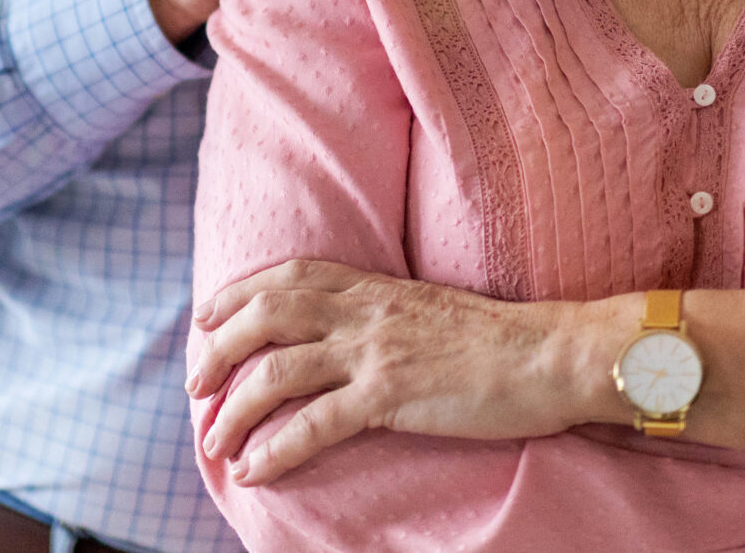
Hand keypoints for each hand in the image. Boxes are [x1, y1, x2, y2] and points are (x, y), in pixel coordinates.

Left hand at [186, 260, 603, 486]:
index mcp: (372, 286)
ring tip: (215, 441)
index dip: (238, 294)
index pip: (287, 276)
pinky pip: (315, 424)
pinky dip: (276, 448)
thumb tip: (345, 334)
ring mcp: (373, 352)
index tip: (208, 316)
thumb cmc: (496, 339)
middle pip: (266, 316)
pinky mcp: (389, 395)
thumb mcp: (425, 309)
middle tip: (197, 385)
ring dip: (235, 409)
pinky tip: (255, 470)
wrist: (548, 354)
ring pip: (278, 372)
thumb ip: (381, 313)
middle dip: (219, 349)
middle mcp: (363, 311)